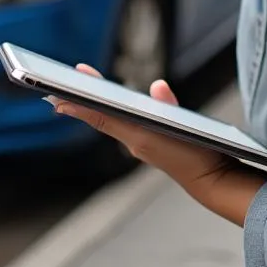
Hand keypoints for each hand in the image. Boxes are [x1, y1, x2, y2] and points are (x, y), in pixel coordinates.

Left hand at [50, 64, 266, 226]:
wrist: (210, 181)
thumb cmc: (198, 152)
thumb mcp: (184, 126)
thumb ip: (168, 105)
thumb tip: (158, 85)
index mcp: (138, 136)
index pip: (102, 118)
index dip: (80, 107)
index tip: (57, 99)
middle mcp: (134, 141)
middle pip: (102, 116)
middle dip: (81, 101)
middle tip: (57, 87)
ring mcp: (139, 143)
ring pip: (110, 121)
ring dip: (92, 107)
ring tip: (73, 93)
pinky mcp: (146, 144)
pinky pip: (121, 126)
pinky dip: (109, 114)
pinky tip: (107, 105)